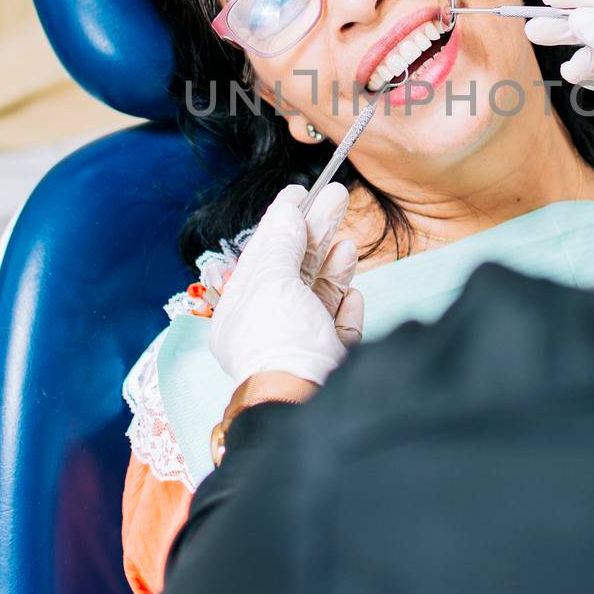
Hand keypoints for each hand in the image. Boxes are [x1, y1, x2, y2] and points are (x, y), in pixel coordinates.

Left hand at [207, 183, 363, 387]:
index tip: (302, 190)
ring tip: (346, 245)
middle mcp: (269, 327)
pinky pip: (339, 326)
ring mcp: (301, 344)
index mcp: (241, 312)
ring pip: (319, 295)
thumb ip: (282, 244)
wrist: (309, 402)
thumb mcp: (273, 282)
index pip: (263, 254)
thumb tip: (287, 212)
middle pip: (295, 268)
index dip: (283, 219)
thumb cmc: (280, 345)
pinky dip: (347, 307)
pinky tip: (351, 295)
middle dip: (317, 231)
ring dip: (333, 266)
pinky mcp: (330, 361)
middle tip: (338, 197)